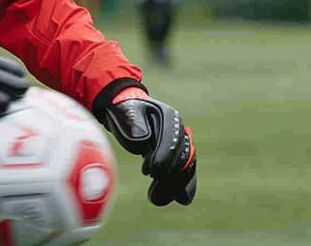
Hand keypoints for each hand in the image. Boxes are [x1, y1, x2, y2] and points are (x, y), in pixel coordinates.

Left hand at [101, 87, 196, 205]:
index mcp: (168, 117)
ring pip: (186, 166)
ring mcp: (180, 142)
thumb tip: (144, 142)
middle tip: (154, 196)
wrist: (128, 111)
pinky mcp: (176, 154)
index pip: (171, 140)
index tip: (150, 173)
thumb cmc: (125, 112)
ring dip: (176, 185)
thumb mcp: (126, 113)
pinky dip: (183, 184)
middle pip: (182, 156)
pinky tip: (182, 199)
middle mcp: (179, 130)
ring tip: (159, 200)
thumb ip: (135, 125)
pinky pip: (184, 170)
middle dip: (171, 178)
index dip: (163, 157)